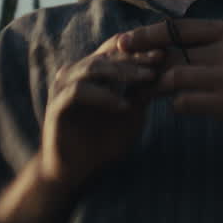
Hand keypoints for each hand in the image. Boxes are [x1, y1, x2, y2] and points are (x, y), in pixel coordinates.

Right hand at [40, 35, 166, 191]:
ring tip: (146, 78)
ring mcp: (63, 88)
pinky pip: (79, 92)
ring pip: (93, 67)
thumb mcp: (130, 116)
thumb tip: (166, 72)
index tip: (164, 54)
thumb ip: (142, 94)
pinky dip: (103, 96)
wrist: (75, 172)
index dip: (139, 49)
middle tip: (158, 61)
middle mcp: (75, 74)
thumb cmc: (103, 143)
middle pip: (106, 55)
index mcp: (91, 73)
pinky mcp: (56, 105)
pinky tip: (124, 106)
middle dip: (134, 57)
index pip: (115, 51)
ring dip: (122, 72)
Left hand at [116, 19, 222, 140]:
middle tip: (124, 74)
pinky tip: (177, 107)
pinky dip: (177, 105)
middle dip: (144, 65)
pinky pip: (188, 103)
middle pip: (173, 54)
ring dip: (155, 88)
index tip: (122, 41)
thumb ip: (209, 41)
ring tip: (143, 94)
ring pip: (176, 77)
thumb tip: (164, 39)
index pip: (179, 28)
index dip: (147, 34)